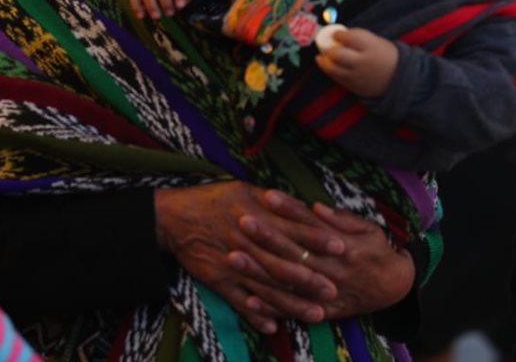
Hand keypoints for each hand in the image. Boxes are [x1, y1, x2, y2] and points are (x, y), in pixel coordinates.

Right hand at [154, 182, 344, 332]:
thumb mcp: (244, 189)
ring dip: (292, 304)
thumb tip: (305, 206)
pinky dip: (256, 315)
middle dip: (311, 279)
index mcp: (257, 217)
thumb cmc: (213, 199)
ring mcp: (233, 265)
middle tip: (335, 290)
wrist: (174, 217)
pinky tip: (274, 327)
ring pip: (267, 288)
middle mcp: (248, 243)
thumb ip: (275, 201)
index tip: (341, 246)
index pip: (293, 230)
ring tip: (316, 315)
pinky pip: (239, 302)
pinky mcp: (218, 281)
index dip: (317, 239)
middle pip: (284, 264)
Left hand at [228, 190, 414, 320]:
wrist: (395, 288)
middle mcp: (332, 269)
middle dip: (266, 237)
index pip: (310, 225)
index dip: (289, 210)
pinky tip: (248, 299)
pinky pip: (293, 311)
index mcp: (343, 246)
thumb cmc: (378, 251)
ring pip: (288, 283)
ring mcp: (325, 293)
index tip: (267, 195)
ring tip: (234, 257)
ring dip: (259, 271)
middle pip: (294, 253)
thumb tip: (315, 205)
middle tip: (242, 221)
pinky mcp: (322, 311)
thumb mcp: (368, 228)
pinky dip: (271, 308)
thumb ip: (341, 218)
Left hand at [315, 28, 397, 97]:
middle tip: (327, 45)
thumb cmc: (387, 56)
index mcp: (371, 46)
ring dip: (324, 61)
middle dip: (329, 48)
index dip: (339, 34)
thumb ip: (359, 39)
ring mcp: (357, 76)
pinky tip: (328, 66)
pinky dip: (330, 71)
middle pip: (337, 54)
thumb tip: (339, 36)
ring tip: (321, 57)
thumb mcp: (377, 42)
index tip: (336, 34)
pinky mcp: (354, 87)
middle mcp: (363, 62)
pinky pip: (337, 78)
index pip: (349, 38)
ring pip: (333, 68)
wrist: (399, 78)